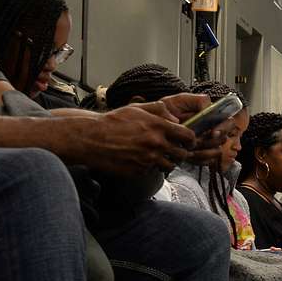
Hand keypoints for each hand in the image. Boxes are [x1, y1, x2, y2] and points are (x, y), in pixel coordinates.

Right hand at [58, 104, 196, 174]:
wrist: (91, 138)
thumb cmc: (113, 122)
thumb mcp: (137, 109)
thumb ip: (159, 110)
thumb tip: (176, 119)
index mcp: (158, 127)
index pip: (188, 136)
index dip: (191, 139)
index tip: (188, 141)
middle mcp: (156, 144)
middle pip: (183, 154)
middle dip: (181, 152)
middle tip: (175, 150)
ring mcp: (148, 159)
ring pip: (170, 166)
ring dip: (167, 162)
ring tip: (157, 155)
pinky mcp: (139, 171)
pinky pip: (152, 172)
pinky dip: (150, 167)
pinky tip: (141, 159)